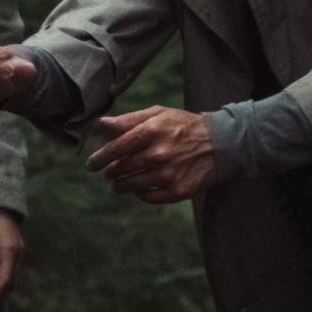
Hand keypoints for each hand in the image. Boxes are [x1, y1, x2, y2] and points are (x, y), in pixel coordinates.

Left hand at [87, 106, 216, 204]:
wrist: (219, 143)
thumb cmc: (183, 126)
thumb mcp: (158, 114)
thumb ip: (128, 120)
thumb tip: (101, 124)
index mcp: (151, 132)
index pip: (117, 148)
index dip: (100, 158)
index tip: (92, 165)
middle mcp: (158, 154)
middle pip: (122, 169)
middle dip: (111, 172)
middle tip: (109, 173)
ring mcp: (168, 175)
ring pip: (132, 185)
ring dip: (121, 186)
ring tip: (119, 184)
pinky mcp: (177, 191)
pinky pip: (149, 197)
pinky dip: (140, 194)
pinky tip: (139, 188)